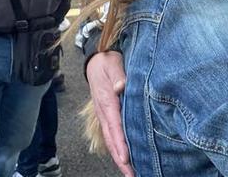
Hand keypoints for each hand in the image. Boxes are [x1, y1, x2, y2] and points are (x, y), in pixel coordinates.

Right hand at [86, 51, 132, 176]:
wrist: (96, 61)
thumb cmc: (107, 62)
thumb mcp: (113, 63)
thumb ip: (118, 74)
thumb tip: (122, 86)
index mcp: (107, 101)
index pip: (115, 126)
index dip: (120, 143)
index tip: (125, 158)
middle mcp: (104, 112)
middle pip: (112, 140)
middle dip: (121, 159)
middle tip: (132, 174)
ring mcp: (104, 116)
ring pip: (111, 140)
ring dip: (120, 158)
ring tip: (131, 172)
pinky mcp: (107, 116)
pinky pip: (112, 136)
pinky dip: (118, 149)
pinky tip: (126, 158)